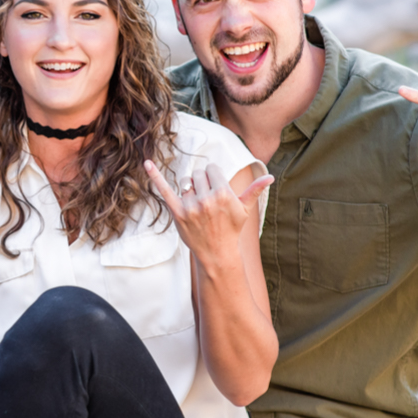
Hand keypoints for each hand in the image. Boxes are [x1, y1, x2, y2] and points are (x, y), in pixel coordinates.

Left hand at [144, 160, 272, 271]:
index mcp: (224, 194)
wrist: (217, 253)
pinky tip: (147, 163)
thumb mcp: (244, 210)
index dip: (215, 177)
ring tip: (198, 204)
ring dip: (191, 188)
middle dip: (203, 182)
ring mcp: (191, 206)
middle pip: (199, 173)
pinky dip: (155, 176)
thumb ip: (254, 190)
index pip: (213, 169)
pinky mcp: (177, 213)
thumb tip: (270, 176)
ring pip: (186, 181)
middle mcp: (207, 199)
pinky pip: (164, 190)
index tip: (217, 189)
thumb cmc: (231, 229)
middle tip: (208, 199)